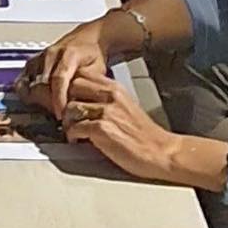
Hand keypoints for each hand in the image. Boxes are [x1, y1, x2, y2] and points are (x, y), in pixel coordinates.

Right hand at [16, 18, 109, 121]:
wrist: (88, 38)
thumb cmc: (93, 54)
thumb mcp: (97, 70)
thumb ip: (87, 85)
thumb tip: (77, 104)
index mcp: (69, 55)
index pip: (59, 79)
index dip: (58, 99)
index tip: (61, 114)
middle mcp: (51, 54)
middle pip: (42, 83)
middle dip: (47, 102)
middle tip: (56, 115)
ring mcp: (41, 57)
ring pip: (30, 81)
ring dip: (37, 98)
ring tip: (46, 109)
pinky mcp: (34, 61)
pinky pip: (24, 77)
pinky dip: (26, 90)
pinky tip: (33, 99)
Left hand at [59, 72, 181, 182]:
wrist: (161, 152)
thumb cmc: (144, 134)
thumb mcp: (127, 106)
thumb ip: (107, 99)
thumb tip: (85, 100)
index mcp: (116, 89)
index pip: (83, 75)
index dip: (72, 86)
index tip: (70, 98)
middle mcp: (110, 97)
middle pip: (72, 86)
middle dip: (65, 101)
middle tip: (68, 114)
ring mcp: (106, 112)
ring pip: (70, 107)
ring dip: (67, 121)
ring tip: (73, 130)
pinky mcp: (102, 130)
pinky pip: (75, 127)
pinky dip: (73, 135)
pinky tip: (79, 140)